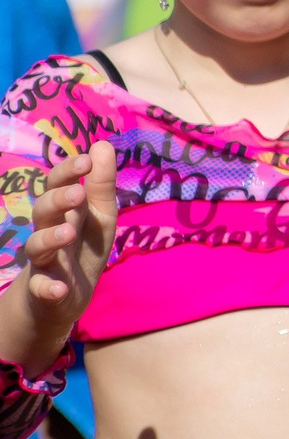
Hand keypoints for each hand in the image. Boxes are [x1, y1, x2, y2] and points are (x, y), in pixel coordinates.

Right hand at [11, 142, 114, 349]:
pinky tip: (59, 288)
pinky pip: (40, 288)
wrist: (65, 295)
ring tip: (68, 233)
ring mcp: (44, 260)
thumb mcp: (100, 214)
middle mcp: (48, 230)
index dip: (69, 171)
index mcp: (64, 210)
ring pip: (36, 246)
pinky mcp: (44, 289)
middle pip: (43, 210)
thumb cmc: (83, 246)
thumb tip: (102, 143)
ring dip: (50, 238)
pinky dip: (48, 288)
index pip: (58, 184)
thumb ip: (101, 184)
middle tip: (77, 194)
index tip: (87, 159)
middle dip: (58, 200)